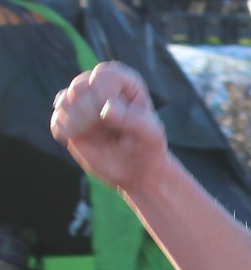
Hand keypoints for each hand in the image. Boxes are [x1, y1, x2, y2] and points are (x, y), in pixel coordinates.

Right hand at [49, 62, 168, 193]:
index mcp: (125, 84)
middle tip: (106, 132)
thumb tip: (106, 108)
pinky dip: (65, 131)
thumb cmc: (148, 149)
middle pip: (79, 87)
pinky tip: (80, 139)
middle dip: (88, 111)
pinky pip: (56, 120)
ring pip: (64, 101)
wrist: (136, 170)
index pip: (103, 74)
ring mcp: (83, 103)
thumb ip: (134, 120)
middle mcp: (101, 88)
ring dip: (76, 122)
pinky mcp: (69, 120)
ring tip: (95, 135)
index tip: (110, 114)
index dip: (102, 93)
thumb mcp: (150, 135)